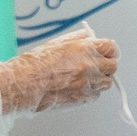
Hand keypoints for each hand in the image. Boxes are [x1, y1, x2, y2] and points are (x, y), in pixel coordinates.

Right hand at [0, 36, 116, 115]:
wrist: (23, 85)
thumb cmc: (34, 64)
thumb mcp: (57, 43)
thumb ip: (78, 39)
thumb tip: (90, 36)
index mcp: (85, 49)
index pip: (111, 48)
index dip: (110, 50)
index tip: (108, 52)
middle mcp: (90, 66)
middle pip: (113, 66)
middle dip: (106, 65)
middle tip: (97, 65)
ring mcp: (88, 84)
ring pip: (106, 82)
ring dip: (100, 79)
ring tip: (85, 77)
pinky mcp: (83, 99)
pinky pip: (96, 95)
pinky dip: (91, 92)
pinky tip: (78, 87)